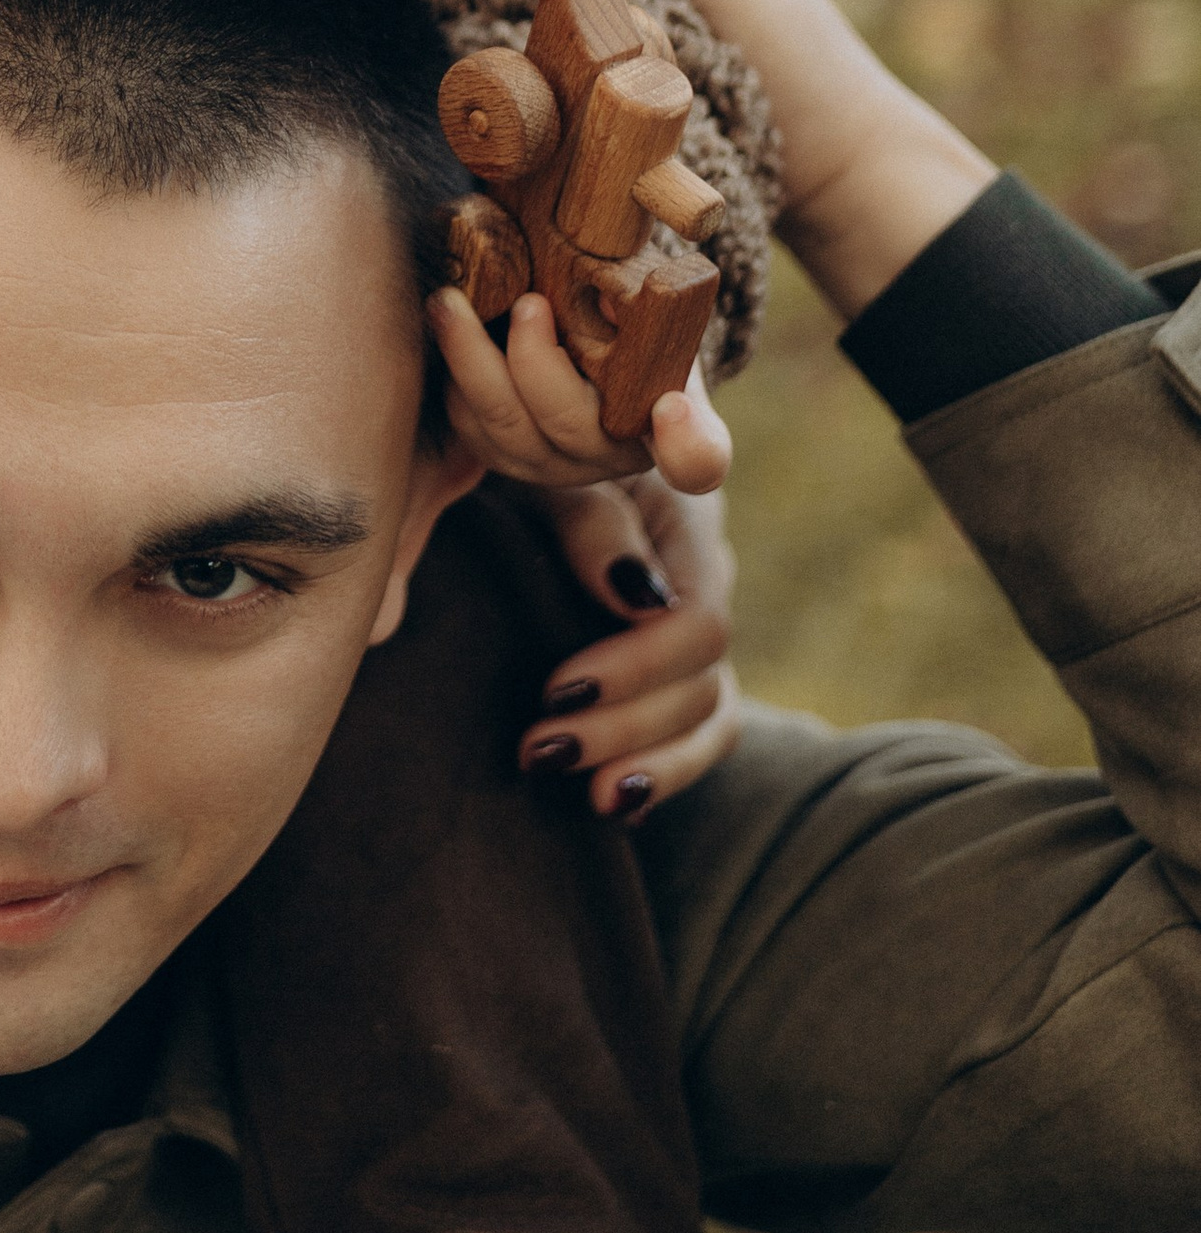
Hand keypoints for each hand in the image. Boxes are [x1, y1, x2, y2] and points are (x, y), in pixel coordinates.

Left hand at [429, 284, 730, 497]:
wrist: (588, 336)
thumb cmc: (623, 314)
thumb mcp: (644, 297)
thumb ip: (638, 299)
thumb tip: (608, 297)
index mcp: (675, 421)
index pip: (697, 458)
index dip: (688, 446)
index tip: (672, 407)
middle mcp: (617, 455)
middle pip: (570, 425)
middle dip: (535, 360)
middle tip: (526, 301)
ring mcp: (558, 465)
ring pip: (505, 430)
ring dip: (470, 360)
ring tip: (448, 300)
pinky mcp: (508, 458)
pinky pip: (471, 428)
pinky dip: (455, 377)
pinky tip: (448, 325)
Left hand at [520, 477, 739, 819]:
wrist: (524, 431)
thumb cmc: (532, 448)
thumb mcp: (554, 468)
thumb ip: (593, 521)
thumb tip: (638, 598)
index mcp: (685, 526)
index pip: (697, 623)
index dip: (636, 669)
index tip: (556, 692)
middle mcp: (701, 582)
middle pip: (701, 682)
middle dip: (625, 727)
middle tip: (540, 750)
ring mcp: (690, 630)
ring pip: (708, 717)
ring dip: (649, 763)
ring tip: (588, 798)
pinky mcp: (669, 666)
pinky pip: (696, 731)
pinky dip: (664, 771)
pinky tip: (617, 802)